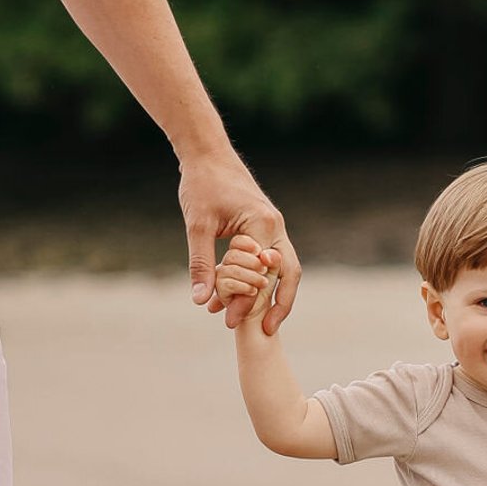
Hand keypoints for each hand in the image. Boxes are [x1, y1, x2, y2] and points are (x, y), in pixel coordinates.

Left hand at [179, 150, 300, 334]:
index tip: (230, 320)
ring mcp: (275, 227)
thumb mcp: (197, 225)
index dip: (248, 300)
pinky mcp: (268, 228)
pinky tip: (251, 297)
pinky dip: (266, 280)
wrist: (208, 154)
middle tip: (265, 331)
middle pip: (289, 274)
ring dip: (275, 295)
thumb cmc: (201, 184)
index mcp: (263, 224)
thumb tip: (201, 301)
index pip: (262, 273)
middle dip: (279, 305)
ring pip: (286, 269)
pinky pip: (274, 260)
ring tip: (262, 321)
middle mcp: (276, 227)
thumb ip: (202, 265)